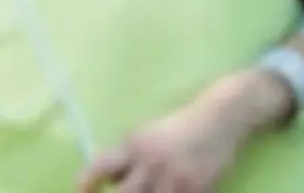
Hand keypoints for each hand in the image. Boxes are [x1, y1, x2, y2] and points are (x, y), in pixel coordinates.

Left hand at [75, 72, 281, 192]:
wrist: (221, 118)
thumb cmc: (179, 126)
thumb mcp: (146, 132)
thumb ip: (126, 156)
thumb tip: (106, 181)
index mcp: (135, 145)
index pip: (101, 166)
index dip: (86, 182)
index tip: (82, 191)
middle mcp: (152, 163)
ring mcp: (175, 180)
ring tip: (149, 190)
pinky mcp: (196, 191)